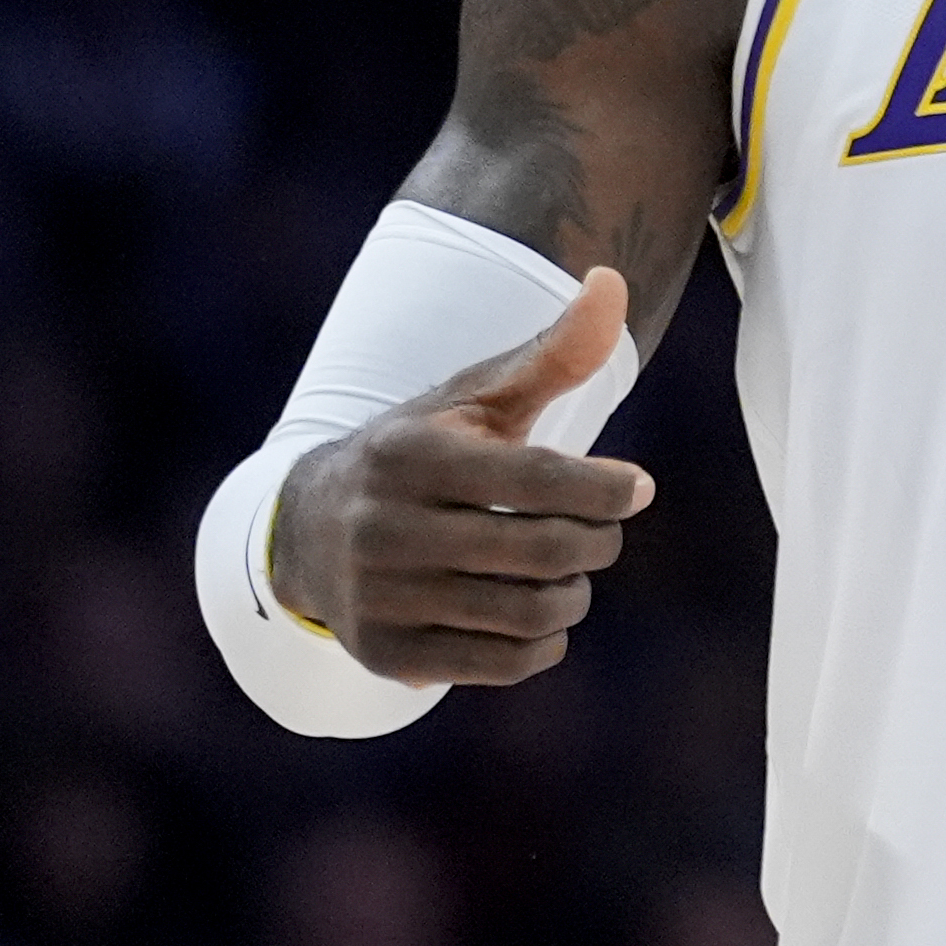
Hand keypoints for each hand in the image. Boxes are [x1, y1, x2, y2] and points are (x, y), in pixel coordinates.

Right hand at [270, 270, 653, 685]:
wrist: (309, 530)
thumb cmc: (420, 454)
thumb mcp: (474, 399)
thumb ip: (552, 353)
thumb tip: (613, 280)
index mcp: (412, 455)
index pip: (536, 479)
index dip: (605, 488)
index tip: (636, 487)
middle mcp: (385, 527)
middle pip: (543, 552)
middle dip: (597, 542)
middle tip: (603, 533)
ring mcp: (381, 597)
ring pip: (529, 614)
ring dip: (573, 595)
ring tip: (571, 573)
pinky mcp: (387, 654)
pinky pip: (503, 665)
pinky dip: (542, 645)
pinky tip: (538, 615)